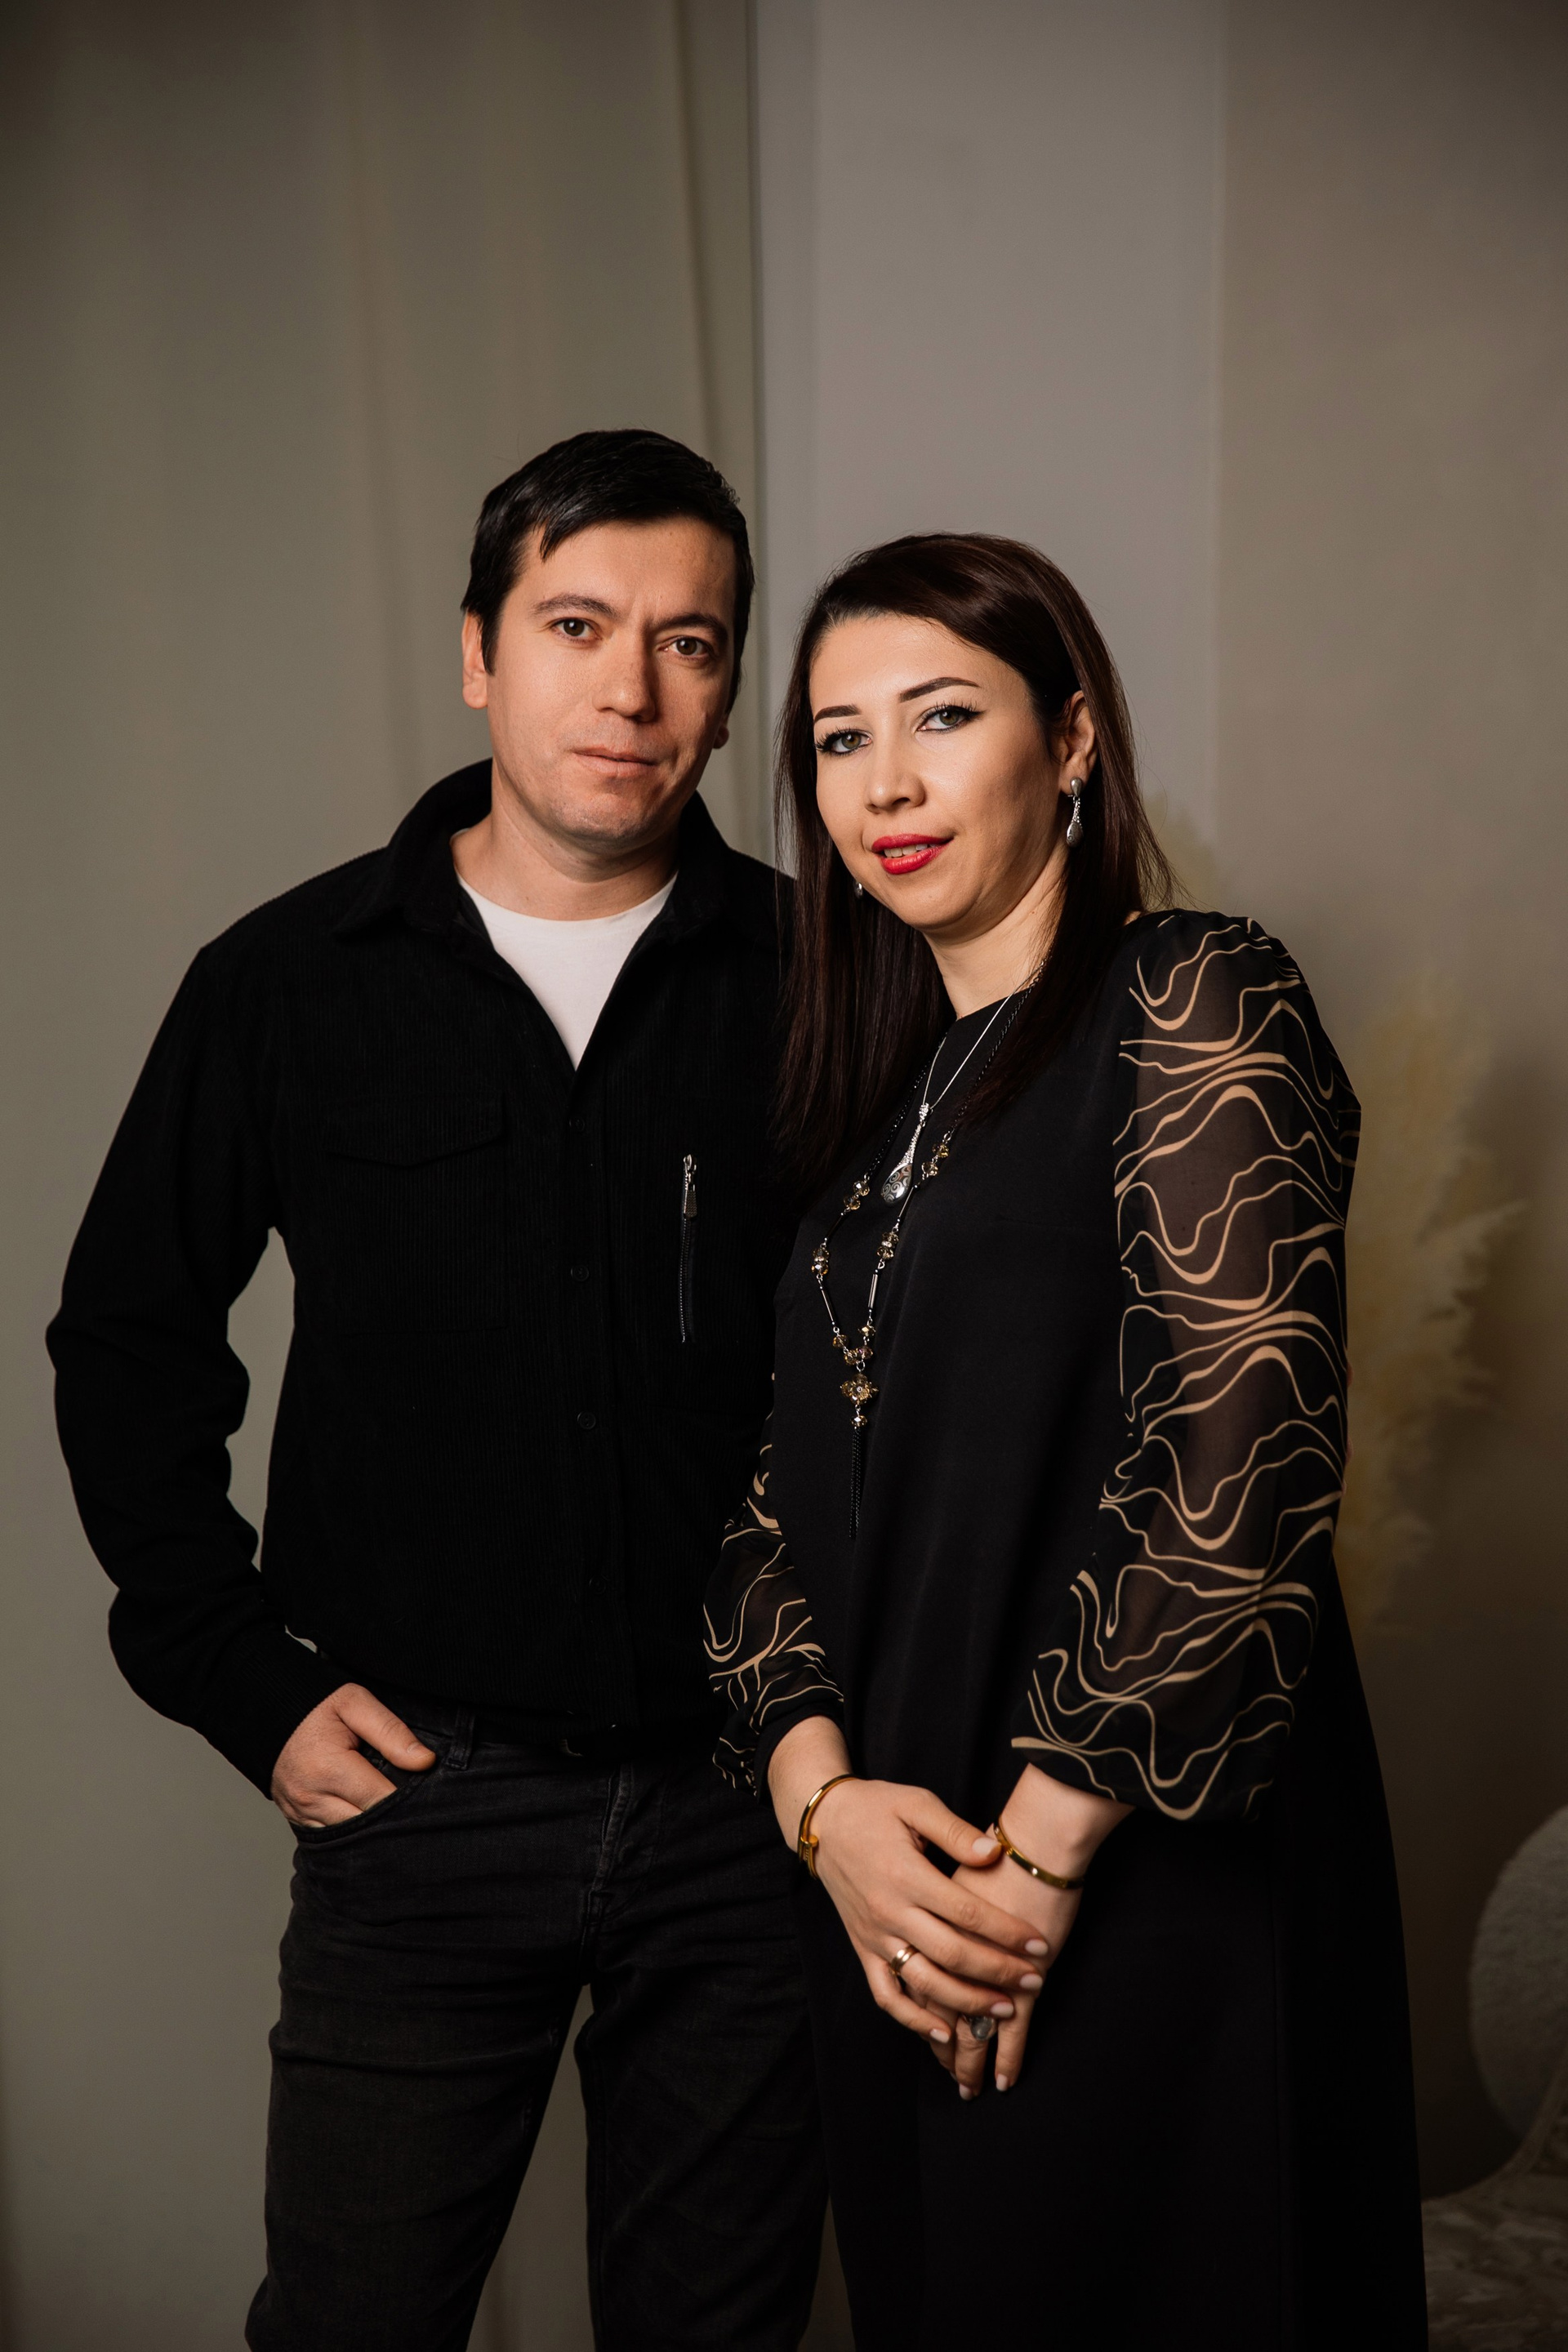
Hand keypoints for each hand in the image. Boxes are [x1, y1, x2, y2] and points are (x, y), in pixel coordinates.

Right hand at [271, 1684, 434, 1827]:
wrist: (268, 1714)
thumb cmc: (315, 1707)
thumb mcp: (355, 1704)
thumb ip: (391, 1732)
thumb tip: (425, 1762)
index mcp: (327, 1768)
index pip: (380, 1800)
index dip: (407, 1799)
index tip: (425, 1791)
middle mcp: (310, 1797)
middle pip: (366, 1826)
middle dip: (392, 1817)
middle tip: (414, 1803)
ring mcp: (300, 1813)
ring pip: (350, 1838)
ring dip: (372, 1827)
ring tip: (391, 1810)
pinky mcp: (297, 1820)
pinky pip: (333, 1837)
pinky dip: (352, 1830)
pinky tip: (366, 1814)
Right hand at [767, 1719, 1048, 2049]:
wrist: (825, 1823)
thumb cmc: (876, 1807)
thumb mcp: (916, 1803)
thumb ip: (955, 1831)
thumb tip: (993, 1853)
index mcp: (906, 1874)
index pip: (966, 1912)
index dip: (1006, 1931)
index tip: (1039, 1944)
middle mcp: (889, 1911)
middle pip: (951, 1953)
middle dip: (998, 1971)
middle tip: (1035, 1981)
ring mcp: (875, 1936)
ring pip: (924, 1981)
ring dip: (967, 2001)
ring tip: (1004, 2010)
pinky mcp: (863, 1949)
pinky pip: (886, 1995)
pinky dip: (913, 2019)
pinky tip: (943, 2032)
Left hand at [933, 1765, 1130, 2097]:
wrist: (1044, 1829)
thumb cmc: (1006, 1835)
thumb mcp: (942, 1834)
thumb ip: (939, 1878)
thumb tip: (933, 1904)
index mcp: (931, 1917)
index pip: (918, 1976)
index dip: (921, 2010)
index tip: (928, 2034)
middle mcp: (954, 1947)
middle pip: (940, 2007)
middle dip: (946, 2046)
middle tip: (948, 2072)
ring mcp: (992, 1966)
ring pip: (970, 2025)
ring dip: (970, 2058)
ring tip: (969, 2084)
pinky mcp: (1025, 1974)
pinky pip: (1012, 2028)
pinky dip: (1008, 2055)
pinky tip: (1005, 2076)